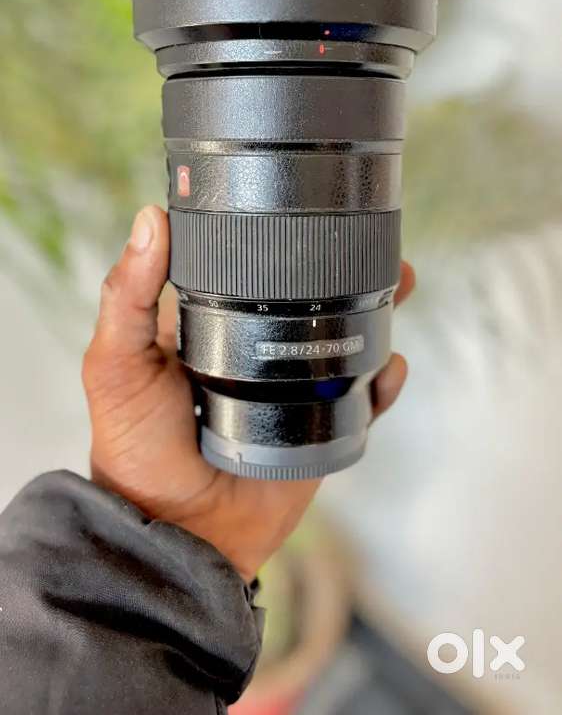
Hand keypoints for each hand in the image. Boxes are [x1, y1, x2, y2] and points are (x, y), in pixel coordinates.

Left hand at [83, 206, 414, 582]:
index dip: (278, 237)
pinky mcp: (318, 426)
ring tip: (400, 284)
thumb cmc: (135, 447)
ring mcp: (292, 387)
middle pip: (310, 298)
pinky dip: (383, 383)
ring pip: (345, 339)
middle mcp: (256, 349)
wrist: (175, 534)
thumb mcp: (117, 364)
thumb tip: (150, 217)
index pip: (249, 267)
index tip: (304, 201)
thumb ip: (127, 296)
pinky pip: (362, 400)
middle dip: (347, 269)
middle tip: (375, 243)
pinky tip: (389, 367)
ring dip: (378, 310)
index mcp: (211, 325)